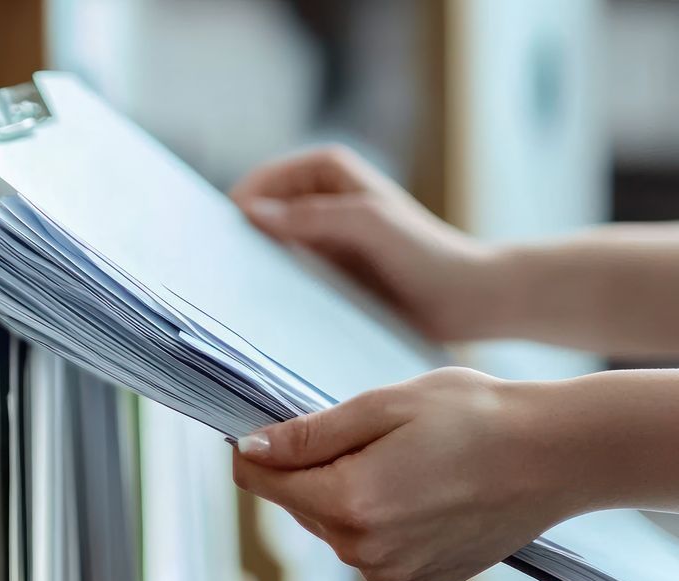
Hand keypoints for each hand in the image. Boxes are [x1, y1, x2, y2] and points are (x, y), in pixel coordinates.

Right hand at [230, 146, 501, 341]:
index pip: (260, 184)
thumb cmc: (426, 254)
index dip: (233, 210)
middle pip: (259, 214)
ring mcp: (322, 236)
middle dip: (237, 241)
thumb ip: (311, 216)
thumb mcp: (368, 224)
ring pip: (269, 247)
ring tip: (228, 299)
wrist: (468, 299)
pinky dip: (272, 288)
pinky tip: (259, 314)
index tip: (210, 246)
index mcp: (326, 169)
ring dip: (252, 268)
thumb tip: (251, 213)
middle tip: (210, 278)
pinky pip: (288, 274)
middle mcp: (319, 196)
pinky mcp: (329, 270)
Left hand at [231, 367, 583, 580]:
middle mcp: (366, 550)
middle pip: (299, 505)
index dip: (259, 448)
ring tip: (409, 455)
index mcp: (350, 501)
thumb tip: (251, 448)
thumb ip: (312, 433)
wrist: (556, 456)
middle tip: (374, 431)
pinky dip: (386, 516)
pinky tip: (426, 486)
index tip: (279, 422)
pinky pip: (377, 546)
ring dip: (351, 492)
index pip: (262, 481)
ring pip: (337, 527)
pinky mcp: (422, 579)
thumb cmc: (478, 418)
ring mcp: (395, 572)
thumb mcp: (386, 405)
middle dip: (316, 467)